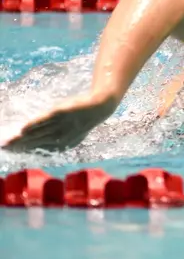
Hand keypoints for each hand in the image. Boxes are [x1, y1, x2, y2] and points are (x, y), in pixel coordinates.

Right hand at [2, 92, 117, 152]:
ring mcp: (60, 125)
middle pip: (35, 143)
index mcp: (62, 144)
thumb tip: (37, 139)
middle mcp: (60, 137)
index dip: (24, 150)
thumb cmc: (83, 119)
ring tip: (8, 142)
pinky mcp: (60, 113)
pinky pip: (44, 120)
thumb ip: (54, 138)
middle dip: (18, 147)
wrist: (99, 107)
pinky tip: (23, 129)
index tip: (10, 152)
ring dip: (21, 139)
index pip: (39, 148)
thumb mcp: (70, 132)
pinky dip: (33, 125)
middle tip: (3, 149)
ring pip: (37, 133)